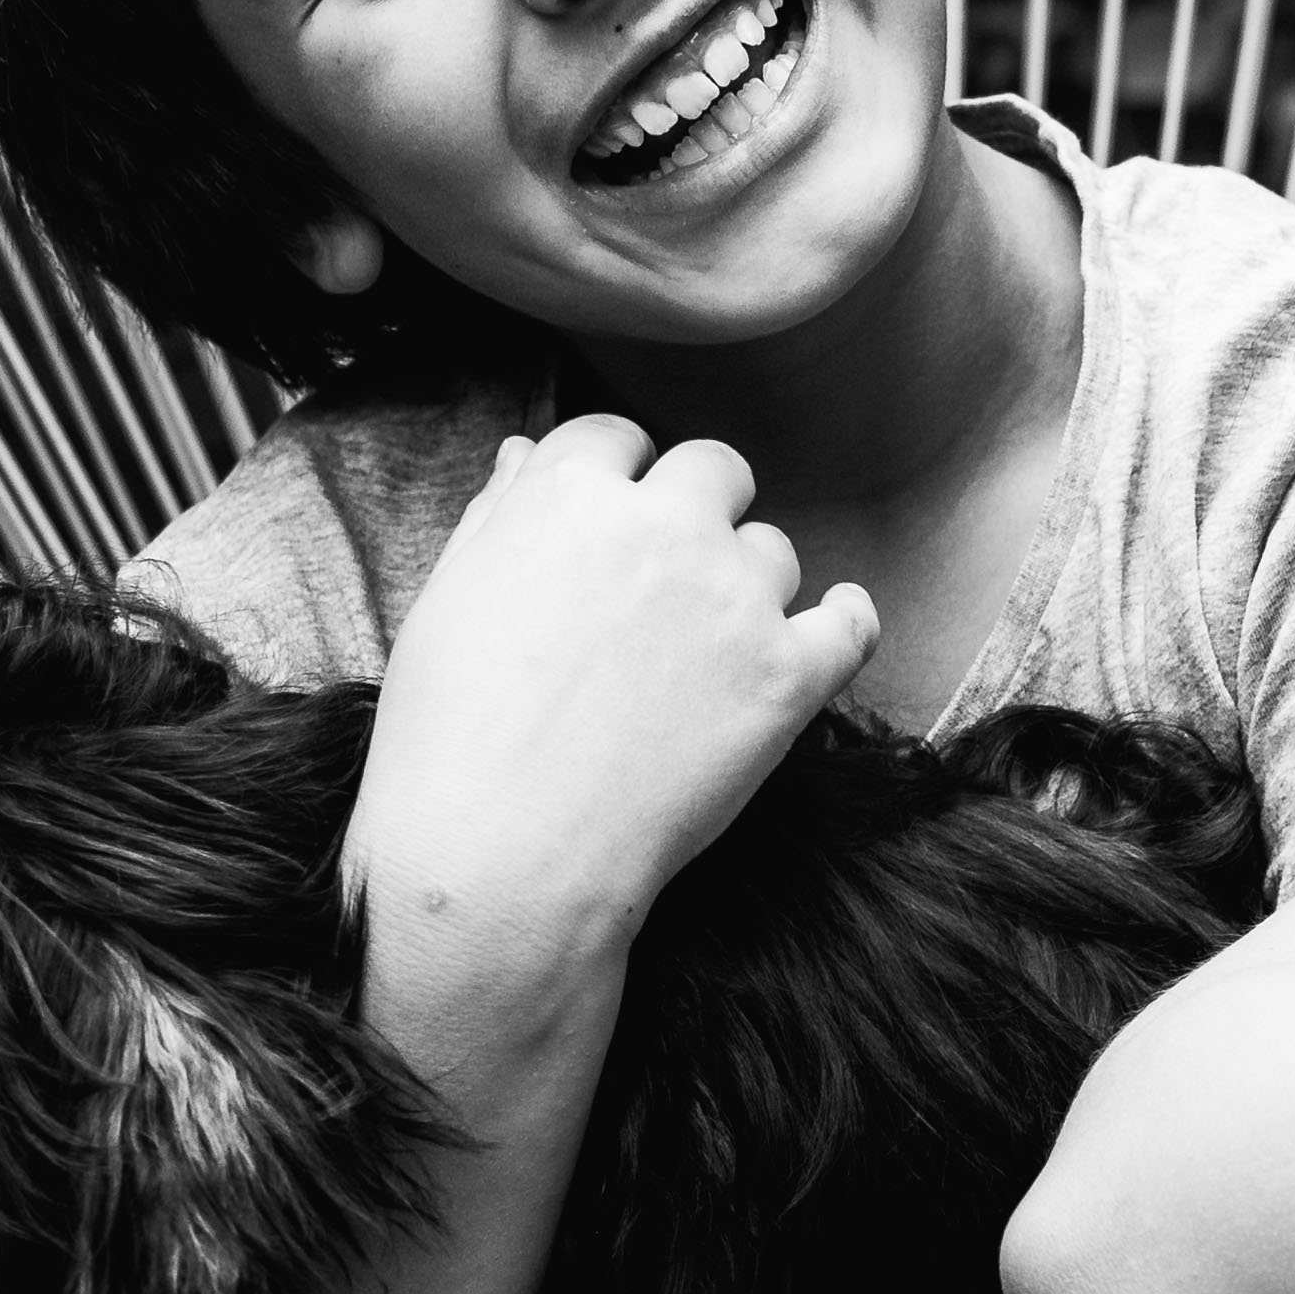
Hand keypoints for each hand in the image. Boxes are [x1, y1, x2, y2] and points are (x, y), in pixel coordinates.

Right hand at [346, 415, 877, 1001]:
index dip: (619, 480)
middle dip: (696, 511)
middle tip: (668, 583)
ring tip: (704, 655)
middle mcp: (662, 525)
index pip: (618, 437)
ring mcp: (733, 598)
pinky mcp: (788, 674)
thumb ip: (498, 516)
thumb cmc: (450, 739)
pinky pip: (850, 621)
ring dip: (748, 584)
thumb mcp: (444, 603)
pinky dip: (844, 622)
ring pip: (772, 550)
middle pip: (714, 469)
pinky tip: (831, 629)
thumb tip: (526, 454)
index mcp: (567, 495)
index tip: (615, 525)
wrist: (501, 857)